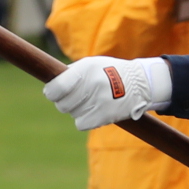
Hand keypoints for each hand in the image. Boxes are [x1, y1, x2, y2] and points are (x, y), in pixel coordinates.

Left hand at [43, 56, 170, 132]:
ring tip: (91, 101)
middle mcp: (92, 84)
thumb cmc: (109, 72)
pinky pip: (81, 124)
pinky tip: (94, 112)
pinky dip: (85, 120)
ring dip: (77, 110)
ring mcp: (100, 101)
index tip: (53, 93)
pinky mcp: (106, 115)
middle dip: (65, 102)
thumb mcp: (91, 64)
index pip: (56, 88)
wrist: (139, 83)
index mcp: (86, 69)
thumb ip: (70, 73)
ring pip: (72, 113)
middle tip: (77, 97)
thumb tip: (49, 85)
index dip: (51, 92)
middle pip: (62, 104)